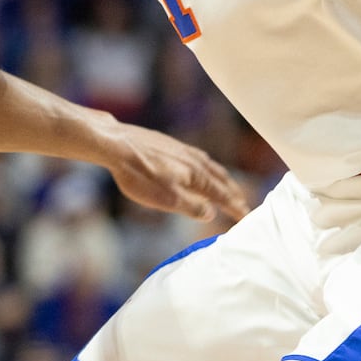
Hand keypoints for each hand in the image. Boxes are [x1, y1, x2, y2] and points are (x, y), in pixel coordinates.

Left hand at [102, 123, 251, 222]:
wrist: (115, 144)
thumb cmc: (137, 175)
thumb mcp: (164, 199)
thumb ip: (190, 207)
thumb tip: (211, 214)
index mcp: (196, 176)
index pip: (222, 195)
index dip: (234, 207)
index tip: (245, 217)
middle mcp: (194, 160)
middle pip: (220, 178)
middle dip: (232, 193)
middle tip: (243, 204)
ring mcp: (182, 149)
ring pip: (209, 166)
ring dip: (221, 178)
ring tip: (226, 186)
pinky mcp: (169, 144)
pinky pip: (197, 157)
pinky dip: (206, 167)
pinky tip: (198, 166)